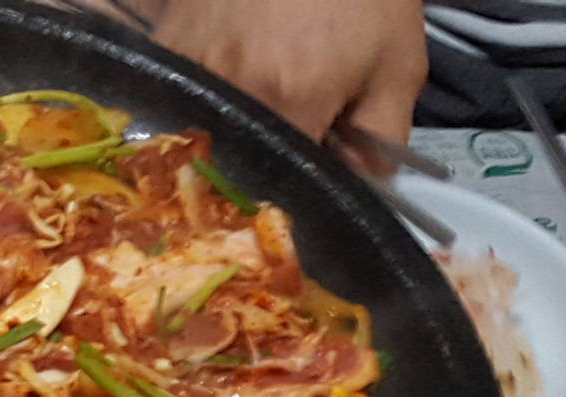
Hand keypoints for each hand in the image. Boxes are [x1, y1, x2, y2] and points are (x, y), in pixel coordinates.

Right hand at [149, 0, 428, 159]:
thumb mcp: (398, 62)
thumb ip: (383, 134)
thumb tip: (359, 185)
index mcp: (294, 101)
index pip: (282, 182)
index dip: (296, 185)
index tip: (308, 171)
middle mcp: (234, 91)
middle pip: (235, 160)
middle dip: (262, 157)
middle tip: (287, 131)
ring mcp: (193, 65)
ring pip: (201, 129)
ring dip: (227, 128)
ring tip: (258, 99)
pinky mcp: (168, 42)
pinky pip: (176, 94)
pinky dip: (197, 99)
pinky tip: (226, 76)